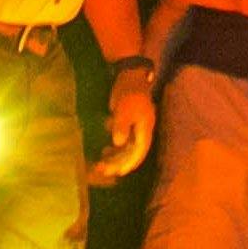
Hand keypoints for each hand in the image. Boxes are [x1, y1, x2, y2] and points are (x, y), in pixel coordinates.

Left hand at [97, 62, 157, 181]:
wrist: (130, 76)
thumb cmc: (127, 92)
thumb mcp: (124, 108)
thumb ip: (122, 126)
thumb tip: (118, 143)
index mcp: (145, 128)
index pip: (140, 152)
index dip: (130, 164)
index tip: (118, 173)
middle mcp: (143, 131)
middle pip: (133, 153)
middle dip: (120, 163)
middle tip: (104, 171)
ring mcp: (137, 128)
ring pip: (128, 149)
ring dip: (116, 158)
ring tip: (102, 164)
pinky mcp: (130, 125)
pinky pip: (124, 142)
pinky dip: (115, 149)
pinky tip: (105, 152)